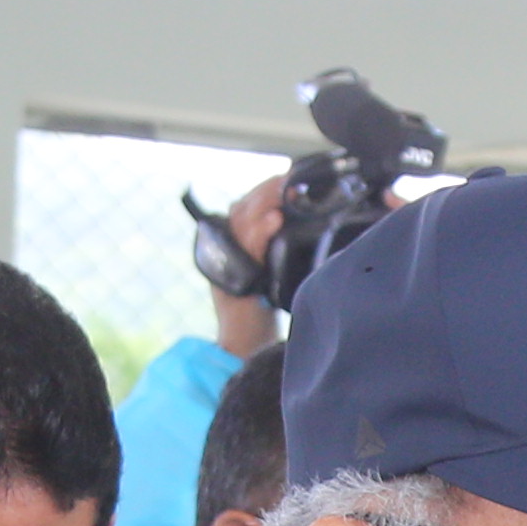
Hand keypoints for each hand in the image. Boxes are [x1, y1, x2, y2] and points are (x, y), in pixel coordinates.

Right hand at [212, 175, 290, 355]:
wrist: (245, 349)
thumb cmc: (263, 314)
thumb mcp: (271, 274)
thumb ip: (276, 251)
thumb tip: (300, 228)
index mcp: (234, 246)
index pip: (247, 207)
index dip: (265, 190)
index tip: (288, 176)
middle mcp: (226, 251)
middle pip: (243, 208)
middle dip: (266, 190)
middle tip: (290, 177)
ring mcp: (227, 264)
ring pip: (242, 223)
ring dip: (264, 202)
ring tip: (284, 189)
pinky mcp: (234, 279)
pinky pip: (246, 248)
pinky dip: (260, 231)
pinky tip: (275, 220)